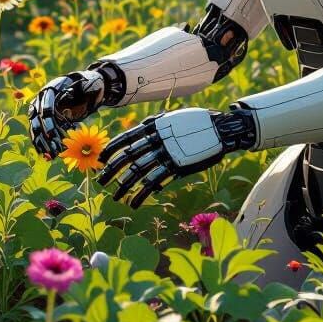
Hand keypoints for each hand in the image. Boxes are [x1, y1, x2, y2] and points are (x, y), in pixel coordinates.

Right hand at [28, 70, 106, 157]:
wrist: (84, 85)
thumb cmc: (88, 85)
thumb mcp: (89, 85)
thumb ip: (84, 89)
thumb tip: (75, 93)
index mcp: (51, 90)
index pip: (46, 108)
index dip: (49, 123)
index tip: (53, 136)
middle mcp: (41, 99)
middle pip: (39, 120)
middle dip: (46, 136)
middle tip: (56, 149)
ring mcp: (40, 109)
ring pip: (37, 129)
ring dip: (43, 143)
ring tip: (52, 156)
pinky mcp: (43, 119)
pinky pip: (39, 133)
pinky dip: (42, 144)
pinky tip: (48, 156)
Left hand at [98, 106, 255, 207]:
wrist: (221, 129)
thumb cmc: (199, 123)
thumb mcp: (174, 118)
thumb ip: (158, 125)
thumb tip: (144, 129)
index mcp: (154, 126)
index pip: (126, 138)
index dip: (112, 149)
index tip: (102, 158)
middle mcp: (157, 139)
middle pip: (128, 156)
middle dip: (112, 169)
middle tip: (101, 180)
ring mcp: (166, 154)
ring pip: (138, 172)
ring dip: (124, 185)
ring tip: (115, 196)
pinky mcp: (176, 167)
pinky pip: (154, 183)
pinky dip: (142, 194)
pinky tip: (134, 202)